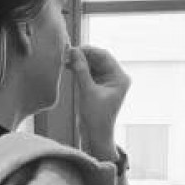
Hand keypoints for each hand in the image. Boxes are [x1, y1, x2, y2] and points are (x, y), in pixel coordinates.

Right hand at [65, 45, 130, 159]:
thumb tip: (74, 51)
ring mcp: (107, 80)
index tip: (72, 49)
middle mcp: (116, 77)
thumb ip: (81, 70)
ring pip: (92, 64)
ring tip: (65, 61)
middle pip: (98, 58)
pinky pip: (89, 71)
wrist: (96, 135)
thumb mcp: (88, 91)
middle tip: (66, 54)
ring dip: (79, 61)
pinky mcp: (99, 85)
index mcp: (120, 78)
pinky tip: (68, 66)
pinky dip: (79, 68)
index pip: (104, 56)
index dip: (88, 51)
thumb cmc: (96, 117)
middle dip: (82, 56)